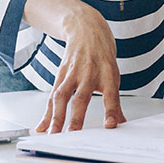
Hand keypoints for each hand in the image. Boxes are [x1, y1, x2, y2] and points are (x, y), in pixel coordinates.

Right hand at [36, 7, 124, 132]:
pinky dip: (46, 112)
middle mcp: (89, 73)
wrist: (86, 28)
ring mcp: (72, 72)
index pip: (111, 95)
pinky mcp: (60, 73)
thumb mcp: (113, 75)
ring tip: (53, 134)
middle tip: (73, 134)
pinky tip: (42, 126)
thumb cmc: (101, 55)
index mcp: (107, 74)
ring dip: (56, 116)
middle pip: (81, 97)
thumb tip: (121, 124)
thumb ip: (115, 101)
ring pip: (62, 96)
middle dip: (77, 117)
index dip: (111, 110)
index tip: (110, 126)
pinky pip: (52, 95)